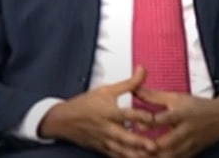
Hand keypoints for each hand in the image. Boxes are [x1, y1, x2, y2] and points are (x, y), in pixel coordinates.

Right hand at [39, 67, 157, 157]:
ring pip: (122, 151)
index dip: (141, 116)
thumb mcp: (106, 90)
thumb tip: (143, 70)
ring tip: (150, 157)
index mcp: (110, 112)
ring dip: (135, 154)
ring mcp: (105, 141)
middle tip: (154, 147)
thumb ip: (129, 83)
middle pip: (125, 137)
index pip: (128, 114)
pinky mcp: (103, 150)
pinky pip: (116, 156)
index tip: (155, 118)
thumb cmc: (85, 104)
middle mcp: (108, 128)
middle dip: (140, 143)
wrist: (63, 120)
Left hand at [134, 88, 218, 157]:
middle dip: (147, 147)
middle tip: (130, 145)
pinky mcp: (191, 154)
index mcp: (181, 113)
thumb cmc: (198, 106)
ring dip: (152, 156)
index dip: (145, 122)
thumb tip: (134, 90)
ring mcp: (189, 145)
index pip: (161, 119)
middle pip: (164, 144)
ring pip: (168, 156)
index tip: (131, 121)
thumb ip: (154, 96)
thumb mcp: (177, 97)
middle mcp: (185, 131)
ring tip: (137, 154)